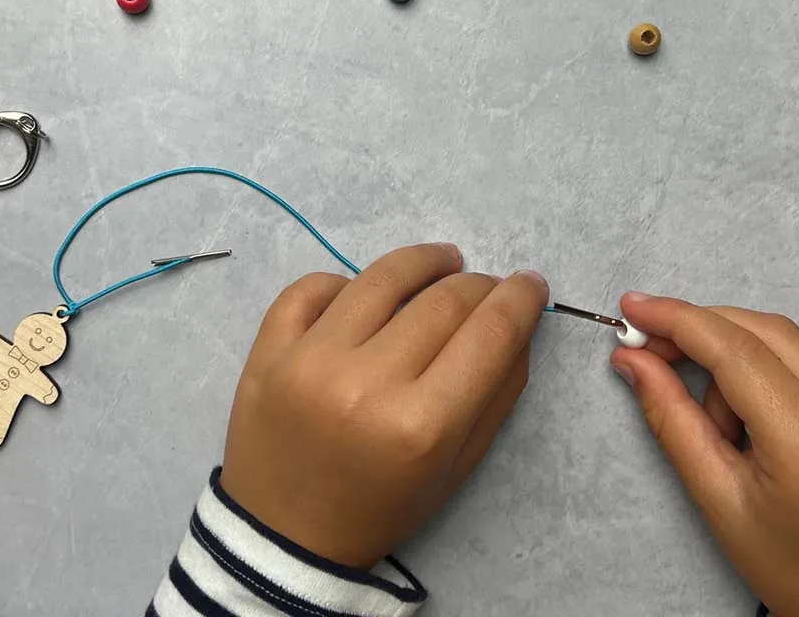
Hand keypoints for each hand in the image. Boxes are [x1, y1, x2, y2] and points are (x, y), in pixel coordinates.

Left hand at [220, 243, 548, 568]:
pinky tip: (366, 292)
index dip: (519, 300)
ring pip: (381, 278)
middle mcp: (365, 384)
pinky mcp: (268, 349)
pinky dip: (345, 282)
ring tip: (443, 260)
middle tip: (487, 285)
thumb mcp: (454, 469)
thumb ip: (495, 396)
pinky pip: (312, 287)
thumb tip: (517, 323)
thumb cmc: (379, 507)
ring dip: (424, 261)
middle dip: (478, 285)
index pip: (489, 335)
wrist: (282, 537)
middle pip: (442, 301)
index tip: (530, 284)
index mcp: (420, 428)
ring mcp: (309, 360)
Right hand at [611, 293, 798, 616]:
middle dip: (698, 331)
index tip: (633, 307)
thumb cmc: (796, 568)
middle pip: (762, 330)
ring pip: (785, 340)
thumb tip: (633, 360)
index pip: (735, 350)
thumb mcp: (719, 499)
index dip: (677, 318)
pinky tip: (759, 414)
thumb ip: (672, 419)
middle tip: (651, 350)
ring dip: (737, 360)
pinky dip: (770, 368)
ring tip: (724, 423)